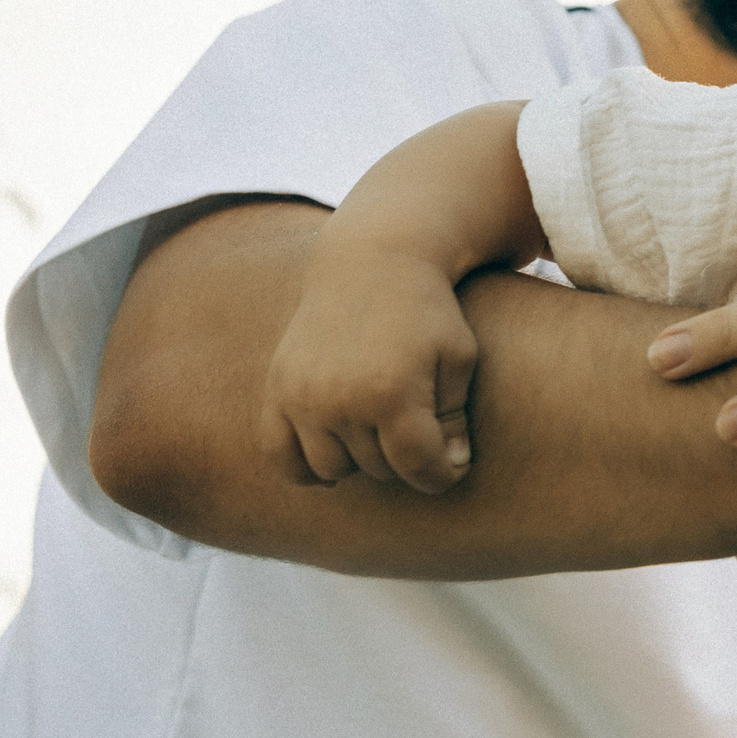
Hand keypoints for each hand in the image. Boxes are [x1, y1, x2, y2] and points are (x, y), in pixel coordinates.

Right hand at [261, 245, 477, 492]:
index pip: (417, 466)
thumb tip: (453, 466)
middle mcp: (340, 399)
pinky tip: (334, 460)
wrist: (371, 262)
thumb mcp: (458, 355)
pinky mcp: (278, 389)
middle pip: (377, 468)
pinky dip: (303, 468)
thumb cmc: (426, 310)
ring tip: (381, 433)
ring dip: (359, 460)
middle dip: (404, 459)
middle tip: (419, 432)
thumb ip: (455, 415)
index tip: (451, 468)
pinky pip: (279, 454)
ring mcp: (303, 396)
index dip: (441, 475)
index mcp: (393, 392)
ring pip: (330, 468)